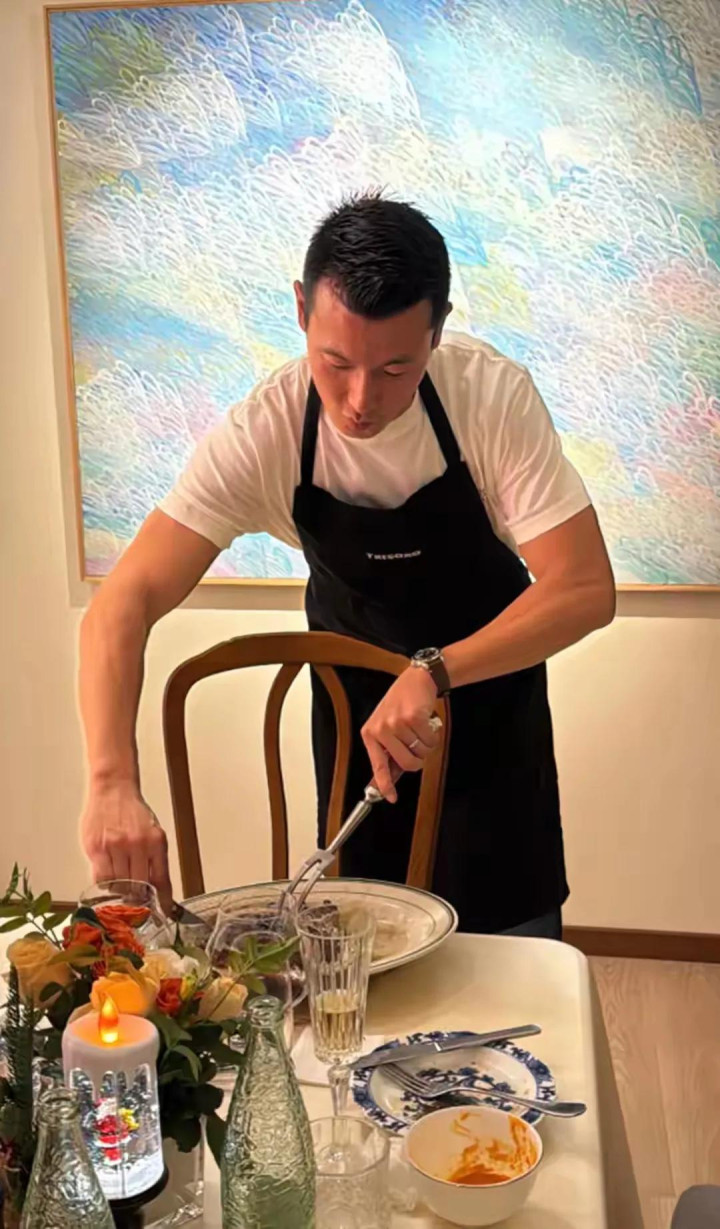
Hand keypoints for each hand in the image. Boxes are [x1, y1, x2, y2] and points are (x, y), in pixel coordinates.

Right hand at [81, 782, 173, 912]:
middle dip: (138, 898)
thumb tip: (157, 889)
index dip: (162, 900)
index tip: (163, 912)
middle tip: (136, 900)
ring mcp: (115, 846)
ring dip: (120, 890)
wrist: (113, 790)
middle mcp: (137, 844)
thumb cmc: (133, 812)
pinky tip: (108, 878)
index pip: (161, 880)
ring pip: (118, 884)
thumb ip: (153, 859)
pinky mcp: (97, 848)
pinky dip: (105, 883)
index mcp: (156, 842)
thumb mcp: (153, 833)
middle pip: (138, 887)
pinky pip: (101, 877)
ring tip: (120, 884)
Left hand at [361, 667, 440, 802]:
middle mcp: (381, 729)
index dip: (385, 784)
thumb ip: (389, 754)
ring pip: (422, 752)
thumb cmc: (401, 705)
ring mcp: (396, 723)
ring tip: (421, 728)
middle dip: (418, 760)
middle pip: (407, 763)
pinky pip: (431, 740)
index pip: (378, 765)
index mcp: (370, 734)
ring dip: (427, 744)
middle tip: (418, 746)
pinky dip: (434, 735)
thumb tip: (389, 781)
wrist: (415, 680)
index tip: (391, 798)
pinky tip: (428, 722)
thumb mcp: (387, 728)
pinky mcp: (413, 717)